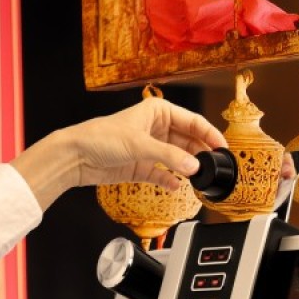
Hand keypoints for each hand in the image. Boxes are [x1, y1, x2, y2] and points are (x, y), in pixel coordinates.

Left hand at [11, 97, 226, 210]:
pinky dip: (171, 181)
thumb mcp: (139, 145)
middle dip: (200, 153)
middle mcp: (156, 129)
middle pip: (188, 141)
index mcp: (158, 112)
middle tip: (214, 166)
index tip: (222, 147)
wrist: (76, 156)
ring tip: (199, 177)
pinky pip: (164, 175)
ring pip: (178, 158)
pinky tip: (177, 187)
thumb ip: (169, 157)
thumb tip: (193, 166)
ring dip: (187, 168)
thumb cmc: (100, 137)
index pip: (192, 121)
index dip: (209, 133)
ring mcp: (150, 149)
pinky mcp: (142, 167)